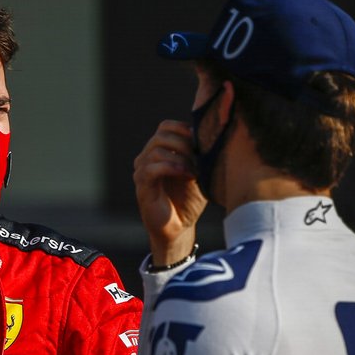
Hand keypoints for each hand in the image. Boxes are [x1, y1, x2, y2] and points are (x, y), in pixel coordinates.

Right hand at [133, 120, 207, 265]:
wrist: (180, 227)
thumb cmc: (190, 200)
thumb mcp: (200, 171)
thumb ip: (201, 153)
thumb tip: (212, 133)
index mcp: (159, 151)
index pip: (166, 126)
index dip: (184, 128)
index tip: (202, 140)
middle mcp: (147, 158)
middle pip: (161, 135)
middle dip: (184, 142)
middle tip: (200, 156)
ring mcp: (142, 171)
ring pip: (156, 150)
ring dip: (181, 157)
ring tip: (195, 171)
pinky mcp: (142, 186)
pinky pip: (151, 168)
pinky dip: (171, 167)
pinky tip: (187, 174)